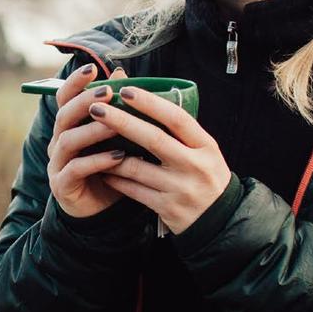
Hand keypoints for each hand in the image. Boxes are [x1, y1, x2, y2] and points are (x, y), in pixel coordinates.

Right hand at [47, 62, 129, 218]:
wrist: (99, 212)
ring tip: (116, 125)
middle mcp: (57, 142)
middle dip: (85, 102)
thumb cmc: (109, 168)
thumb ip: (116, 108)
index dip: (75, 83)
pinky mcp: (62, 185)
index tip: (92, 68)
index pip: (64, 99)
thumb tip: (122, 72)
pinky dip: (97, 161)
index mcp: (68, 127)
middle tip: (108, 92)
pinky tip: (119, 157)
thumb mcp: (115, 137)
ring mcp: (57, 164)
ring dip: (92, 131)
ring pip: (68, 141)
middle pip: (64, 116)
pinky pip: (76, 169)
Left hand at [87, 86, 230, 234]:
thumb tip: (147, 101)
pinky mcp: (167, 208)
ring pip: (137, 168)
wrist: (221, 221)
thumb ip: (181, 132)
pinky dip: (116, 179)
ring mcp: (180, 189)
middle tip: (96, 109)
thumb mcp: (204, 152)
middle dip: (122, 122)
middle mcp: (194, 166)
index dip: (150, 103)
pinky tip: (103, 170)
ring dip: (110, 154)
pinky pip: (133, 190)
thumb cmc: (206, 177)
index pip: (177, 118)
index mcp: (206, 146)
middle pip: (154, 139)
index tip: (126, 91)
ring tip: (91, 141)